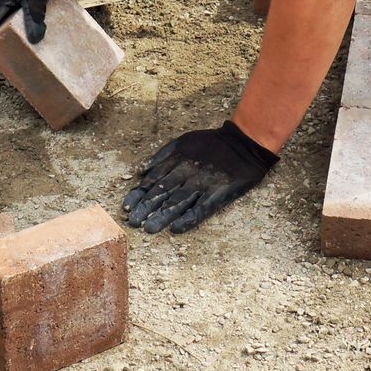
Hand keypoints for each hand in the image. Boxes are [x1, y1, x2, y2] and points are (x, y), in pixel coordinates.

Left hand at [122, 121, 278, 233]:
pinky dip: (188, 220)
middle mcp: (187, 172)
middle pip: (162, 193)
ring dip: (162, 217)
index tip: (127, 207)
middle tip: (133, 223)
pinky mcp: (218, 194)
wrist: (243, 144)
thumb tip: (142, 171)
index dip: (139, 194)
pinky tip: (176, 229)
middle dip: (146, 209)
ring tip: (149, 229)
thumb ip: (162, 155)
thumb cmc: (211, 143)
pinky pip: (201, 209)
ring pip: (178, 203)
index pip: (153, 180)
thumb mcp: (184, 140)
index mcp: (178, 159)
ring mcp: (203, 184)